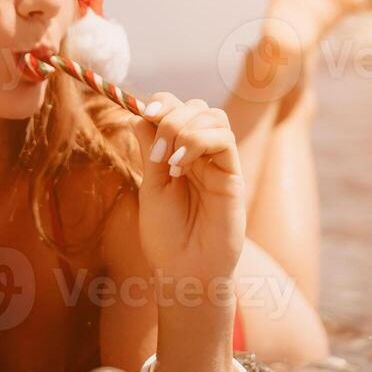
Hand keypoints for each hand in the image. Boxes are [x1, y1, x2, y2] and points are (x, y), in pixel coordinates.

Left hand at [127, 93, 246, 290]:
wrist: (185, 269)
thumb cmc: (166, 235)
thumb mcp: (150, 185)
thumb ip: (151, 148)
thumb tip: (138, 112)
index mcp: (176, 151)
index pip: (174, 108)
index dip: (160, 102)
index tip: (143, 113)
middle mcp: (200, 153)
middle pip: (194, 106)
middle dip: (171, 116)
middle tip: (157, 151)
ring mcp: (218, 162)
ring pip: (213, 116)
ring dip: (184, 128)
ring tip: (170, 162)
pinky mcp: (233, 175)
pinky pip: (224, 139)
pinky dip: (199, 141)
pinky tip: (182, 165)